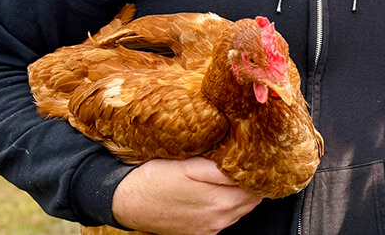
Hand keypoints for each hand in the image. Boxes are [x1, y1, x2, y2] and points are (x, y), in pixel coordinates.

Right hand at [112, 158, 261, 234]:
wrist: (127, 202)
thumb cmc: (155, 179)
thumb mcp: (188, 165)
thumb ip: (220, 168)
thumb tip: (246, 164)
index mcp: (219, 201)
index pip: (256, 186)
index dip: (257, 170)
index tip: (254, 157)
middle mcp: (218, 219)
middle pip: (252, 199)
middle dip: (251, 181)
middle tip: (243, 162)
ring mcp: (210, 228)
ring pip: (240, 209)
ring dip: (239, 193)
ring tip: (228, 175)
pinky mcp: (201, 233)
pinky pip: (226, 218)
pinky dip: (227, 204)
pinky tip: (215, 191)